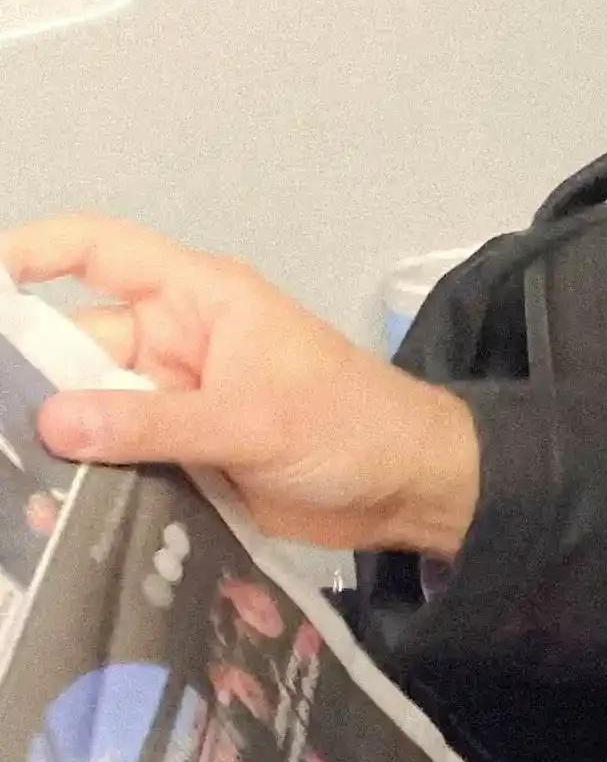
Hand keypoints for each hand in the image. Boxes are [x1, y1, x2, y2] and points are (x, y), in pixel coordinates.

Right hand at [0, 216, 479, 556]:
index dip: (33, 253)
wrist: (411, 490)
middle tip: (0, 429)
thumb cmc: (352, 425)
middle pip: (77, 345)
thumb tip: (53, 421)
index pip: (100, 251)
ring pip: (90, 411)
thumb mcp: (253, 420)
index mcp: (198, 300)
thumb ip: (155, 423)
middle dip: (33, 378)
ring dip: (58, 440)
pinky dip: (88, 479)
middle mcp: (177, 344)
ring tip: (16, 479)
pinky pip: (119, 458)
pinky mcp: (183, 456)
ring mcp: (177, 402)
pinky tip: (48, 510)